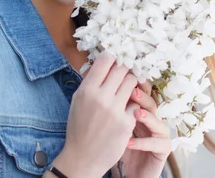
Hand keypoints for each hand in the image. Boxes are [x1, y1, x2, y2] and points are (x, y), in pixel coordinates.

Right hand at [55, 53, 139, 177]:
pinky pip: (136, 102)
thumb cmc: (79, 127)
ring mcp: (114, 109)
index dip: (113, 57)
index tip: (116, 59)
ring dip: (131, 84)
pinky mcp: (126, 122)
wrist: (83, 157)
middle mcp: (100, 97)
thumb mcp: (78, 101)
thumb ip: (90, 82)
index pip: (105, 60)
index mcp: (86, 90)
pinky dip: (133, 104)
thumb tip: (103, 62)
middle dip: (125, 69)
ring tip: (127, 89)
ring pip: (132, 82)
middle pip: (121, 68)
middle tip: (125, 72)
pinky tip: (128, 108)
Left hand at [115, 81, 170, 177]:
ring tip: (136, 113)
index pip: (141, 93)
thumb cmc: (115, 146)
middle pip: (151, 103)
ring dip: (147, 117)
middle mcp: (152, 120)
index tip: (124, 79)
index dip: (134, 84)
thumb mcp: (112, 123)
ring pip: (159, 121)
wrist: (123, 172)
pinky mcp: (163, 150)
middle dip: (142, 96)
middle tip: (132, 90)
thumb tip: (96, 82)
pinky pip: (157, 143)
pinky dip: (142, 143)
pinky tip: (129, 142)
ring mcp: (160, 134)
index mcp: (140, 110)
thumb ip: (110, 104)